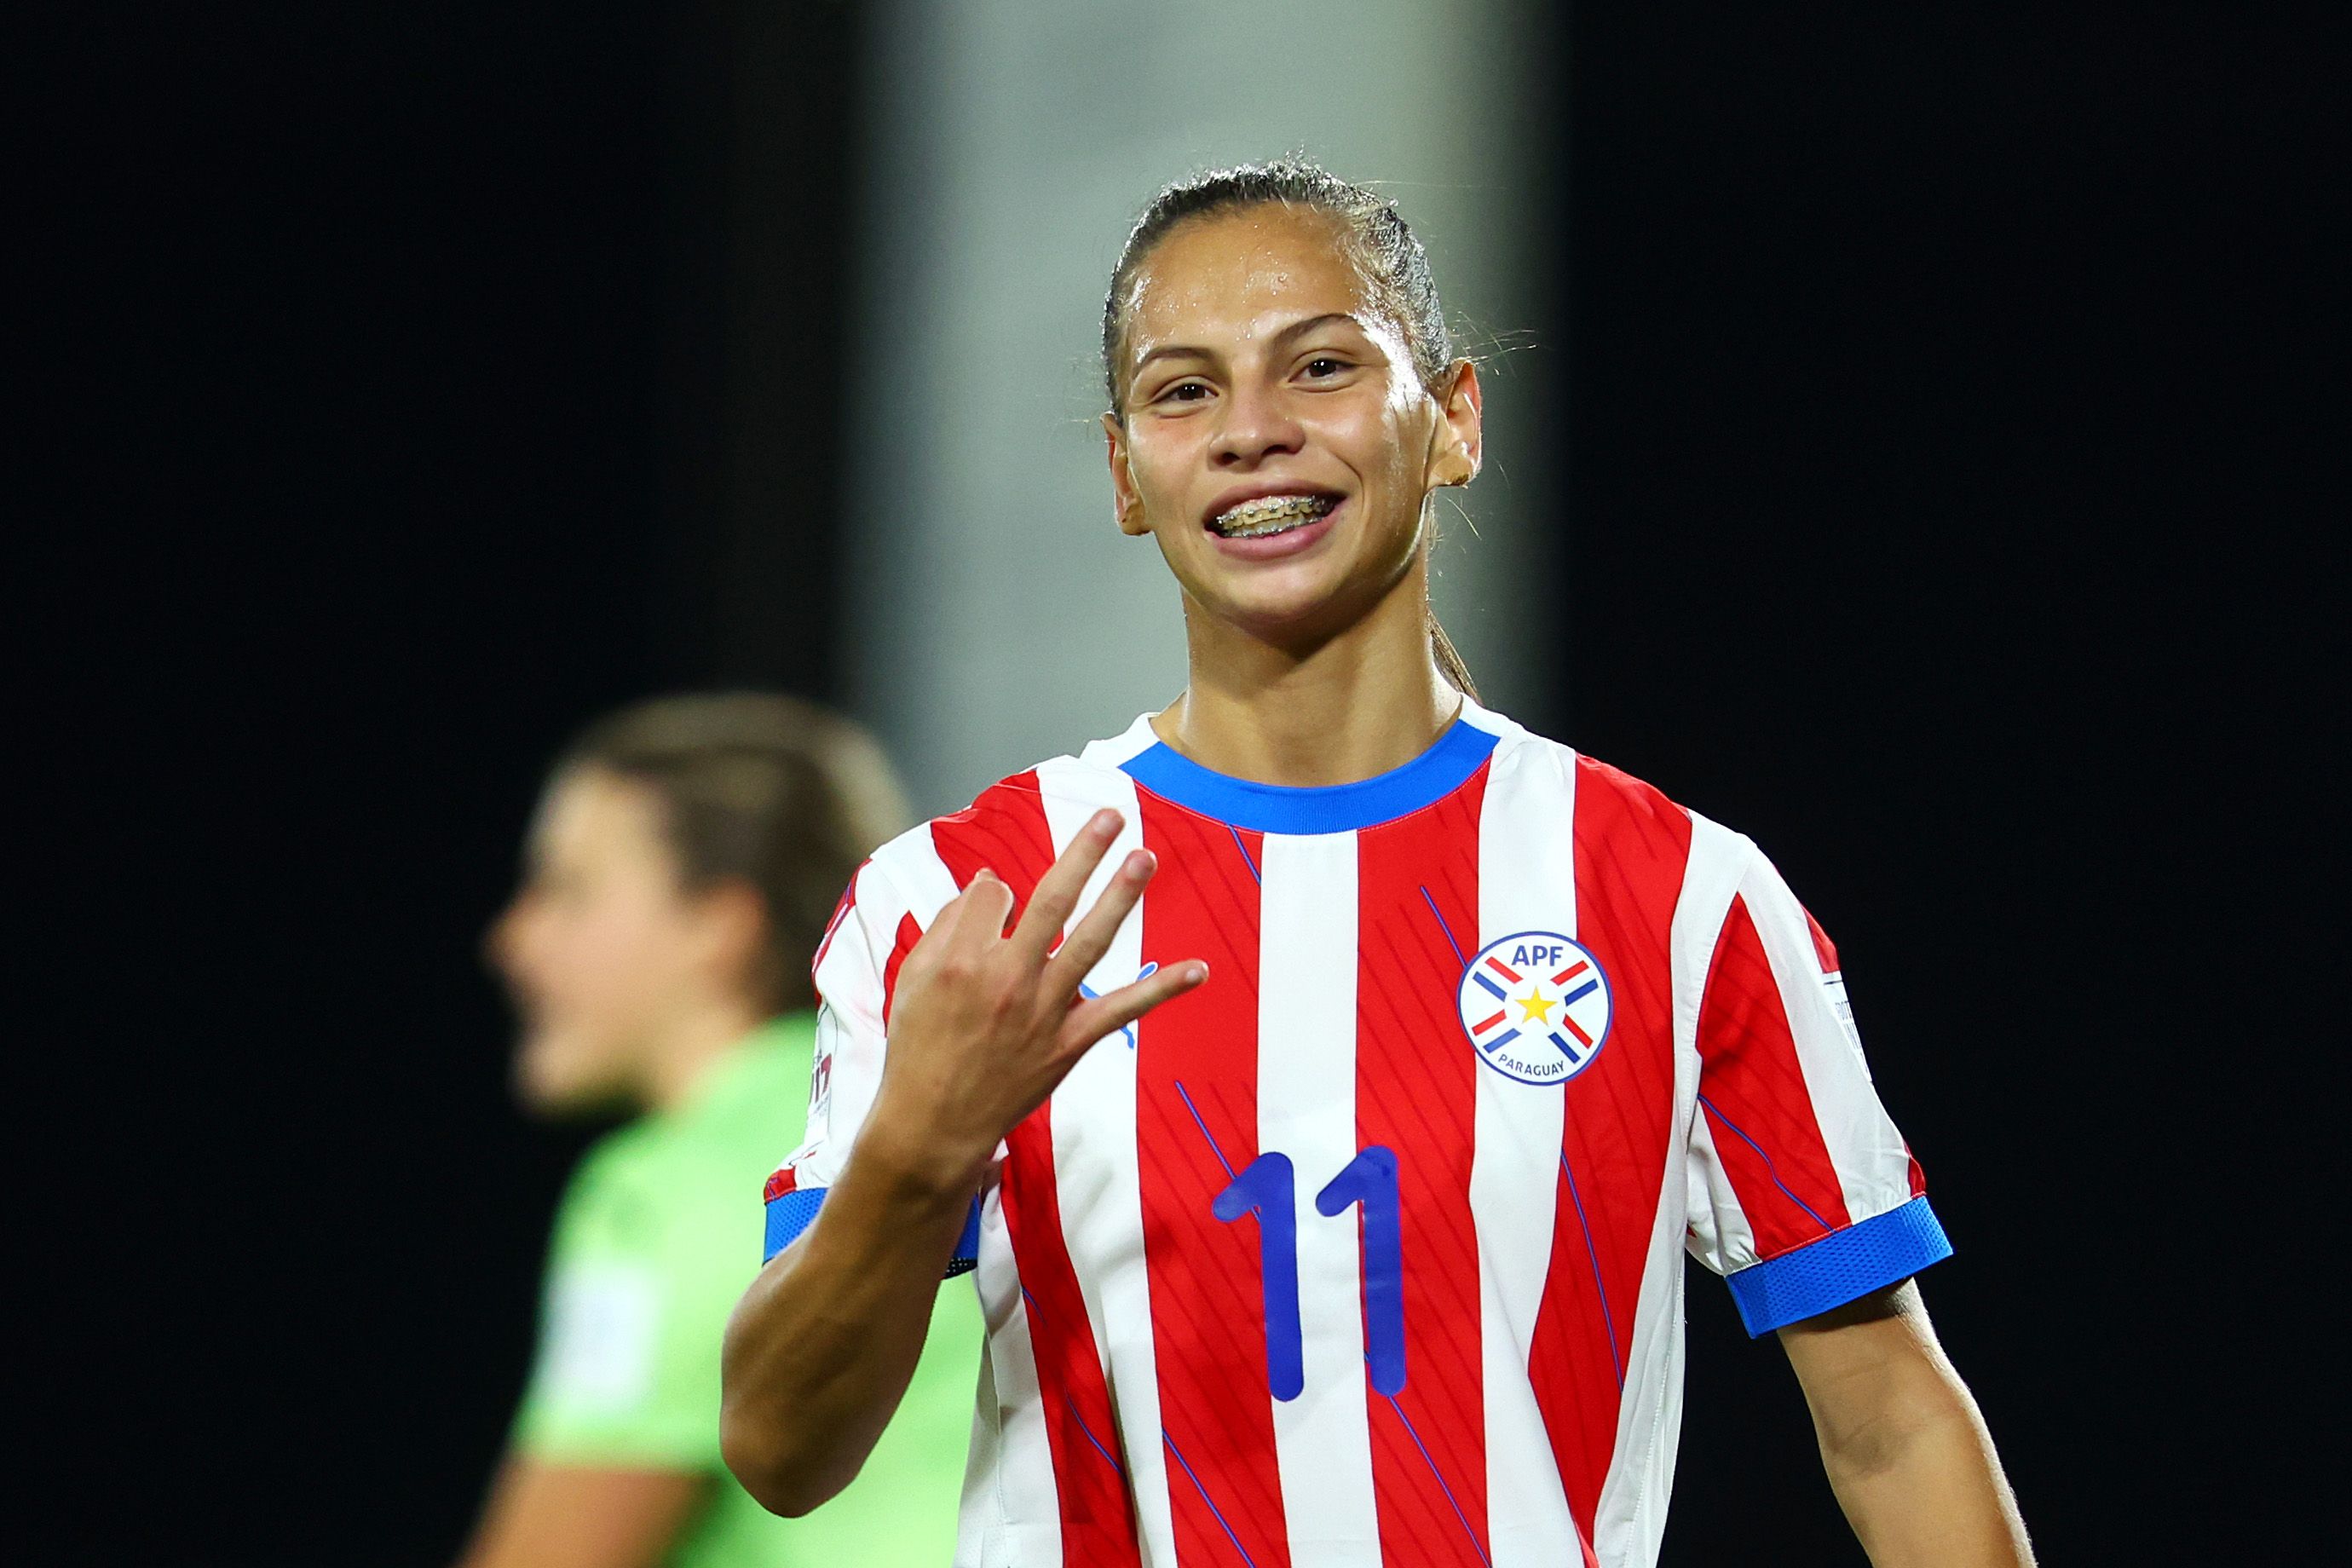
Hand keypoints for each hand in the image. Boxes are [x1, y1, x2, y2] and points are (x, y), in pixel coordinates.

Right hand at [866, 809, 1204, 1189]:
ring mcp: (1042, 1011)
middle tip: (1111, 814)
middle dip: (1083, 853)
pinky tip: (1199, 969)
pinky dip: (1161, 989)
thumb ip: (949, 925)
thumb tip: (992, 882)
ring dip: (1120, 897)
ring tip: (1144, 858)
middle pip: (1050, 901)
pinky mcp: (1068, 1043)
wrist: (932, 1125)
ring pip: (1089, 942)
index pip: (994, 895)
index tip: (999, 903)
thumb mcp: (913, 979)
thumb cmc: (919, 1048)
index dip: (997, 894)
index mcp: (961, 959)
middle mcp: (1006, 978)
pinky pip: (1121, 1010)